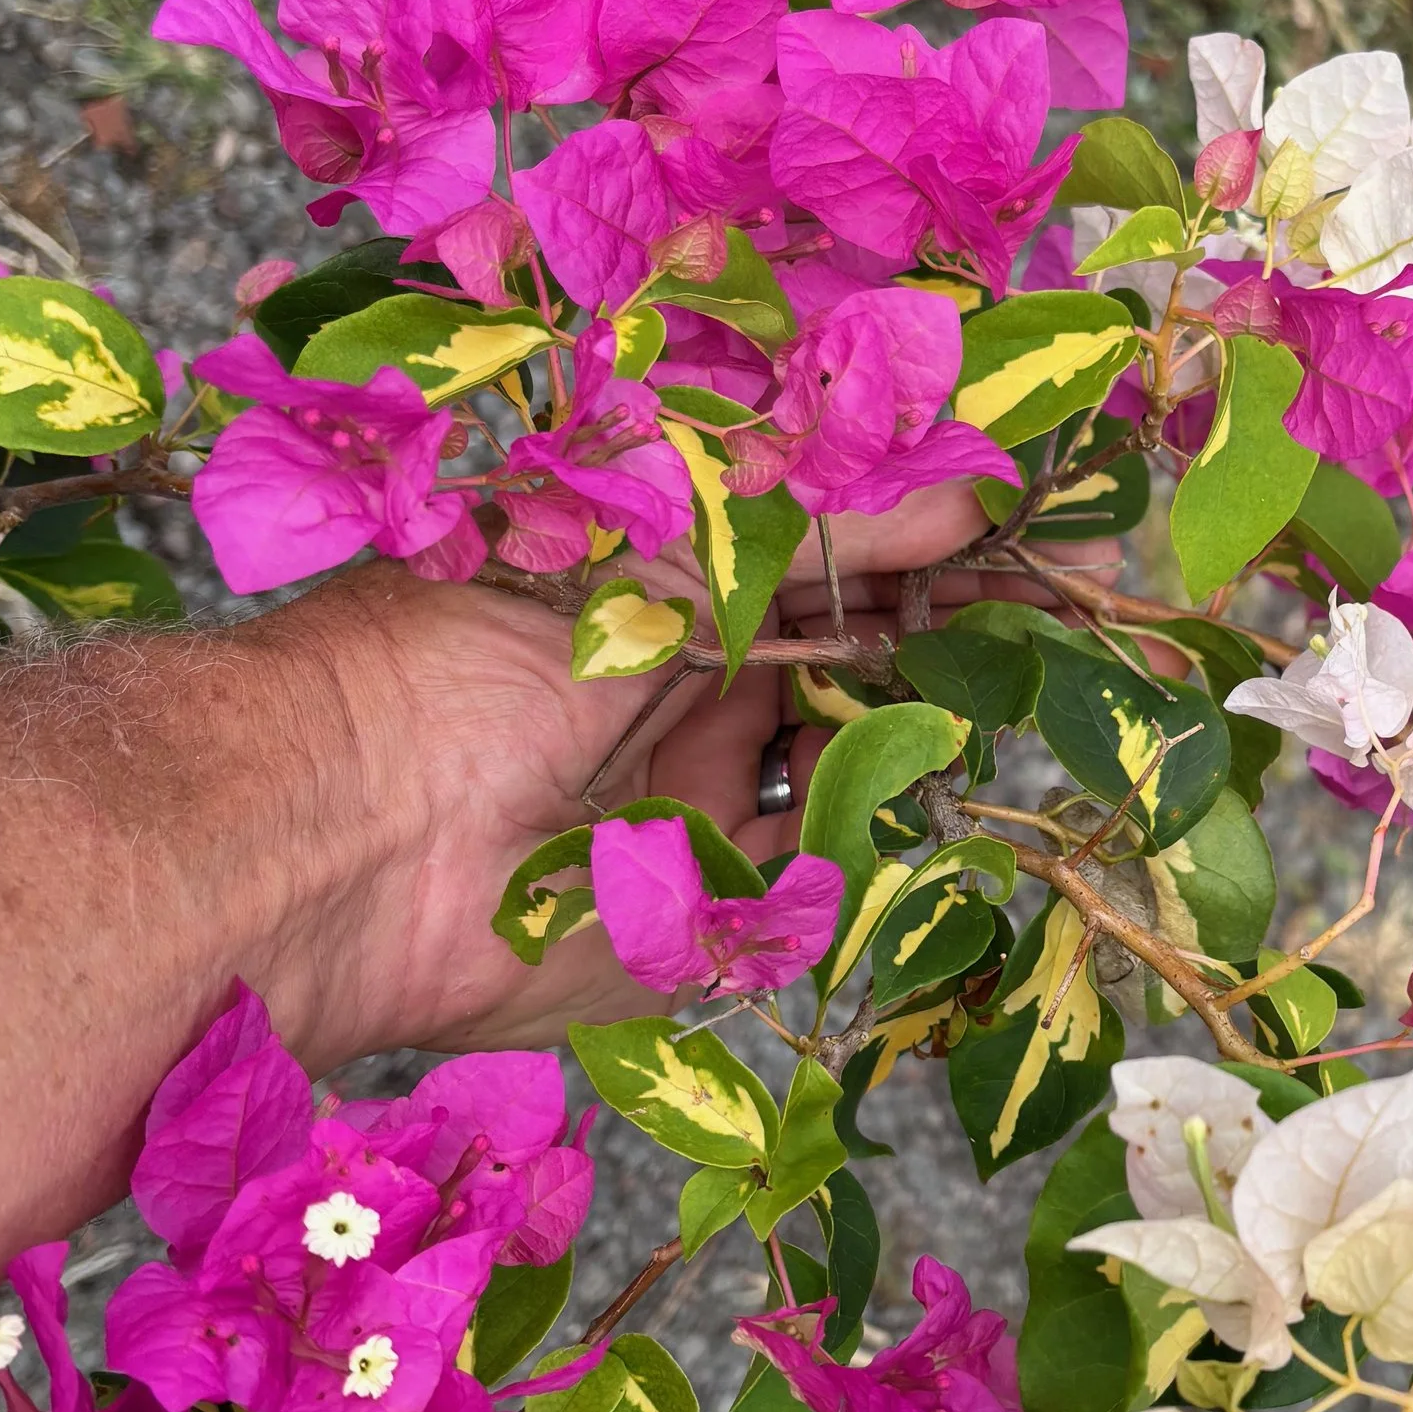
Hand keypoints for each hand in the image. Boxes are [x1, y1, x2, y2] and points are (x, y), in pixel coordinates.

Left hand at [314, 492, 1116, 1060]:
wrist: (341, 841)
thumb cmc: (464, 655)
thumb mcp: (663, 554)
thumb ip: (824, 531)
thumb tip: (973, 496)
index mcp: (666, 582)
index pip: (829, 549)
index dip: (929, 537)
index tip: (1041, 517)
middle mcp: (687, 685)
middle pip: (859, 657)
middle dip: (954, 636)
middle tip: (1070, 611)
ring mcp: (700, 800)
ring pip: (853, 766)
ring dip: (921, 733)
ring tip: (1008, 691)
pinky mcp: (703, 915)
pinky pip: (818, 882)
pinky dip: (868, 840)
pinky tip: (914, 788)